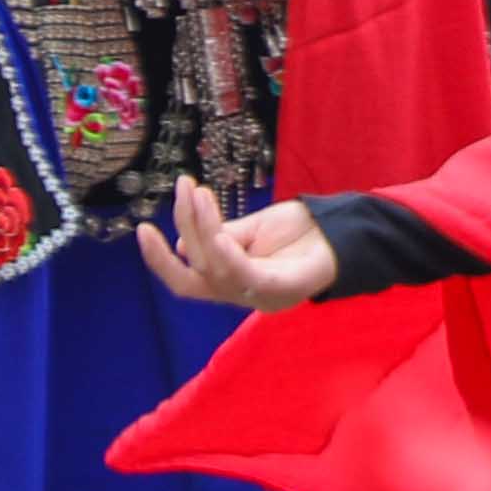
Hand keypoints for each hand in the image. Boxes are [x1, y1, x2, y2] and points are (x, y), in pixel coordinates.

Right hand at [138, 182, 338, 309]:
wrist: (348, 229)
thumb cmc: (301, 231)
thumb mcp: (252, 229)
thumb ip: (220, 235)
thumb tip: (182, 241)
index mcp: (231, 281)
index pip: (187, 277)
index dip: (161, 259)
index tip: (143, 227)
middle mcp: (241, 294)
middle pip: (194, 273)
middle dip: (175, 241)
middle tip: (171, 199)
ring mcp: (260, 296)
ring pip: (214, 269)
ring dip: (202, 230)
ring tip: (197, 194)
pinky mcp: (282, 290)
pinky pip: (244, 275)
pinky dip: (227, 254)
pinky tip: (218, 235)